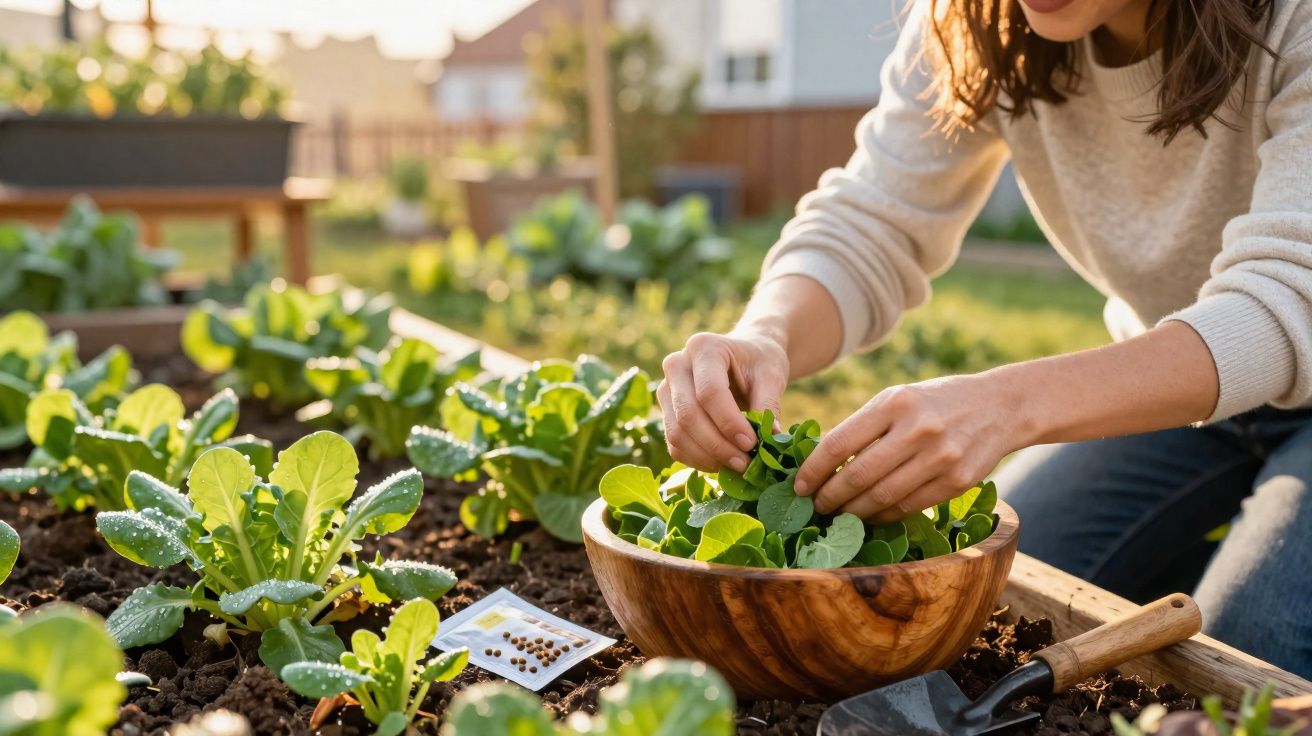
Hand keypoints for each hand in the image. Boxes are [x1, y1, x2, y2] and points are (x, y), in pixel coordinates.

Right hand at [658, 330, 789, 473]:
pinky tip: (722, 464)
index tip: (752, 443)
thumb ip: (769, 405)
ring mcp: (666, 389)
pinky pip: (674, 444)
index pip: (709, 392)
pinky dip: (697, 460)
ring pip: (677, 432)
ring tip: (738, 465)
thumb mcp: (771, 375)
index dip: (729, 422)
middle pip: (688, 414)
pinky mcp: (666, 411)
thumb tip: (771, 439)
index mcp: (703, 347)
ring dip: (707, 456)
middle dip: (717, 445)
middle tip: (746, 463)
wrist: (744, 357)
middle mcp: (676, 365)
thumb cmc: (758, 362)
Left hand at [794, 373, 1026, 522]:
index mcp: (894, 403)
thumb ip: (864, 426)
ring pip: (882, 498)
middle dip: (829, 497)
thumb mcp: (898, 399)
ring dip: (854, 512)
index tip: (799, 486)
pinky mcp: (957, 481)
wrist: (999, 406)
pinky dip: (884, 516)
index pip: (839, 443)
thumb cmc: (935, 402)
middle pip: (858, 476)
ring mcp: (940, 457)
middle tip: (815, 507)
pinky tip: (870, 516)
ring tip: (838, 515)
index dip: (813, 470)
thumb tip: (821, 463)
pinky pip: (909, 507)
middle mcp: (916, 429)